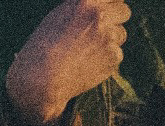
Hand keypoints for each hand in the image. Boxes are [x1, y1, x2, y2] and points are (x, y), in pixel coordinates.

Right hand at [6, 0, 131, 125]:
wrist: (40, 80)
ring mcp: (109, 37)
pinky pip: (117, 55)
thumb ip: (83, 9)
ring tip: (87, 52)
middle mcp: (101, 16)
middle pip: (124, 12)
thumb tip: (99, 6)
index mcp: (87, 1)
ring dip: (110, 41)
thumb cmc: (42, 48)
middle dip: (115, 20)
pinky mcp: (113, 57)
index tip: (109, 11)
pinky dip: (106, 60)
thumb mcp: (58, 16)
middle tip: (98, 34)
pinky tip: (88, 65)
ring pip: (121, 34)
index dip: (112, 4)